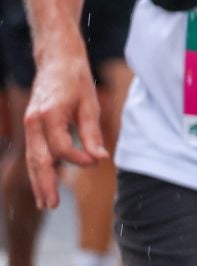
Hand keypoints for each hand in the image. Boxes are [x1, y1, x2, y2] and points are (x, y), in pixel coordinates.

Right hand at [22, 53, 104, 208]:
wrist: (56, 60)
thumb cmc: (77, 80)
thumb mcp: (90, 103)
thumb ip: (92, 133)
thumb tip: (100, 159)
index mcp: (50, 114)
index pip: (61, 148)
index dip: (78, 158)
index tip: (95, 161)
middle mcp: (33, 121)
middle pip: (38, 159)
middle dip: (45, 184)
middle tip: (52, 205)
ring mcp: (28, 123)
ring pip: (32, 158)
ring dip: (37, 182)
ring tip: (45, 202)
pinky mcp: (30, 125)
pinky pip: (32, 151)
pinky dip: (36, 169)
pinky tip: (42, 183)